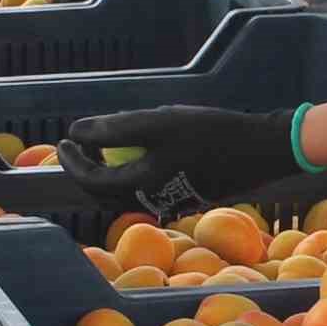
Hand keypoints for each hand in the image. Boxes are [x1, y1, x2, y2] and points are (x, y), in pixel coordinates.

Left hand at [56, 105, 326, 217]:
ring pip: (125, 193)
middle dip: (87, 169)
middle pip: (104, 192)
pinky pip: (147, 189)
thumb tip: (76, 131)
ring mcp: (171, 202)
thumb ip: (114, 129)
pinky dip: (134, 174)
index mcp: (140, 186)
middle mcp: (152, 202)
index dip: (72, 160)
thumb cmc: (211, 133)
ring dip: (110, 172)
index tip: (64, 138)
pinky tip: (145, 152)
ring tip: (108, 146)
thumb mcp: (160, 122)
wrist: (263, 150)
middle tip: (80, 143)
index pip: (91, 179)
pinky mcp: (188, 197)